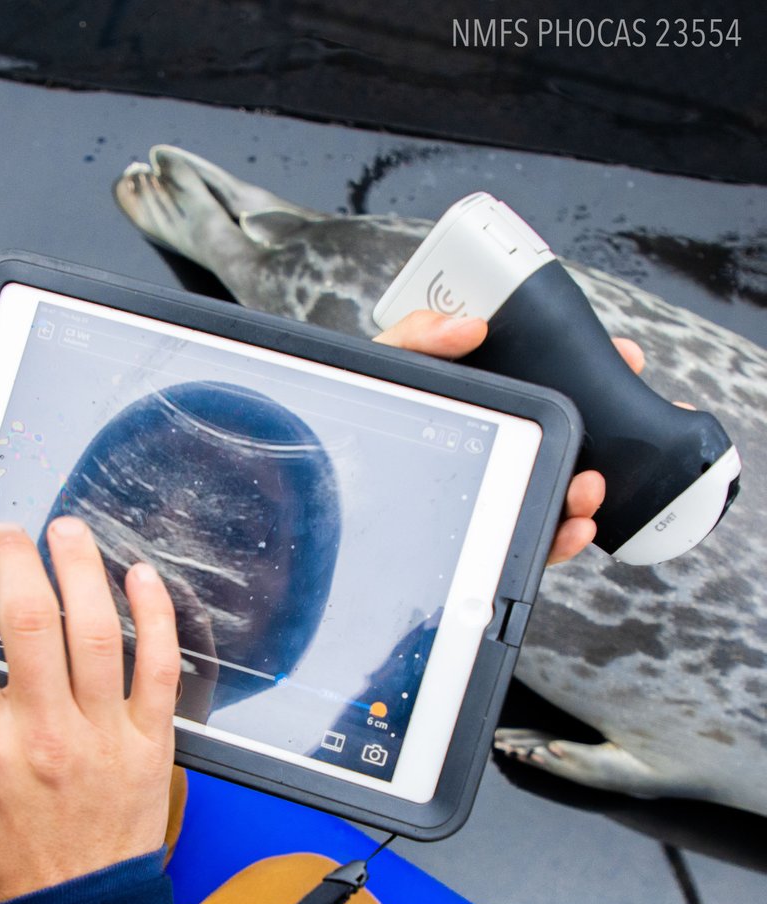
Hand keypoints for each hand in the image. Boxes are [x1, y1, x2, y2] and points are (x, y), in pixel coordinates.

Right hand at [0, 518, 180, 903]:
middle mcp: (40, 732)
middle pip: (27, 619)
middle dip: (13, 560)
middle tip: (5, 532)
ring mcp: (100, 733)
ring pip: (94, 630)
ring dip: (81, 569)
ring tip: (66, 530)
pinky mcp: (148, 741)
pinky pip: (158, 667)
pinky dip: (155, 616)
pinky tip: (142, 577)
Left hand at [373, 311, 648, 565]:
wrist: (314, 482)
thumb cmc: (350, 421)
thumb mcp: (381, 373)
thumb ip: (416, 339)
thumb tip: (469, 327)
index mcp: (480, 408)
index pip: (545, 390)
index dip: (589, 375)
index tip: (623, 360)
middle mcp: (492, 451)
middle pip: (560, 447)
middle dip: (603, 445)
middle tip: (613, 435)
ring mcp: (488, 496)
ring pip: (548, 498)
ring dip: (581, 498)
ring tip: (588, 491)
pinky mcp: (477, 540)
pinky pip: (525, 544)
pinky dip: (556, 540)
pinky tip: (569, 530)